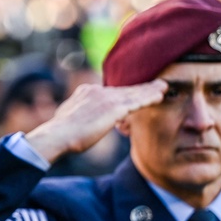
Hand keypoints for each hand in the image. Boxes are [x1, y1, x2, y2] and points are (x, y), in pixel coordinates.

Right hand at [25, 80, 166, 163]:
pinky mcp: (113, 108)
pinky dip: (149, 98)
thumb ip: (78, 113)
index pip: (110, 91)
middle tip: (156, 84)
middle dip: (141, 87)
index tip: (136, 91)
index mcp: (86, 91)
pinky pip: (136, 102)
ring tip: (163, 87)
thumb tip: (76, 119)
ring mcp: (106, 98)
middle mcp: (97, 91)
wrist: (58, 135)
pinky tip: (159, 96)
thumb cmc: (60, 133)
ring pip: (133, 93)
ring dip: (150, 90)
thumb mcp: (68, 117)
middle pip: (124, 89)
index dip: (125, 92)